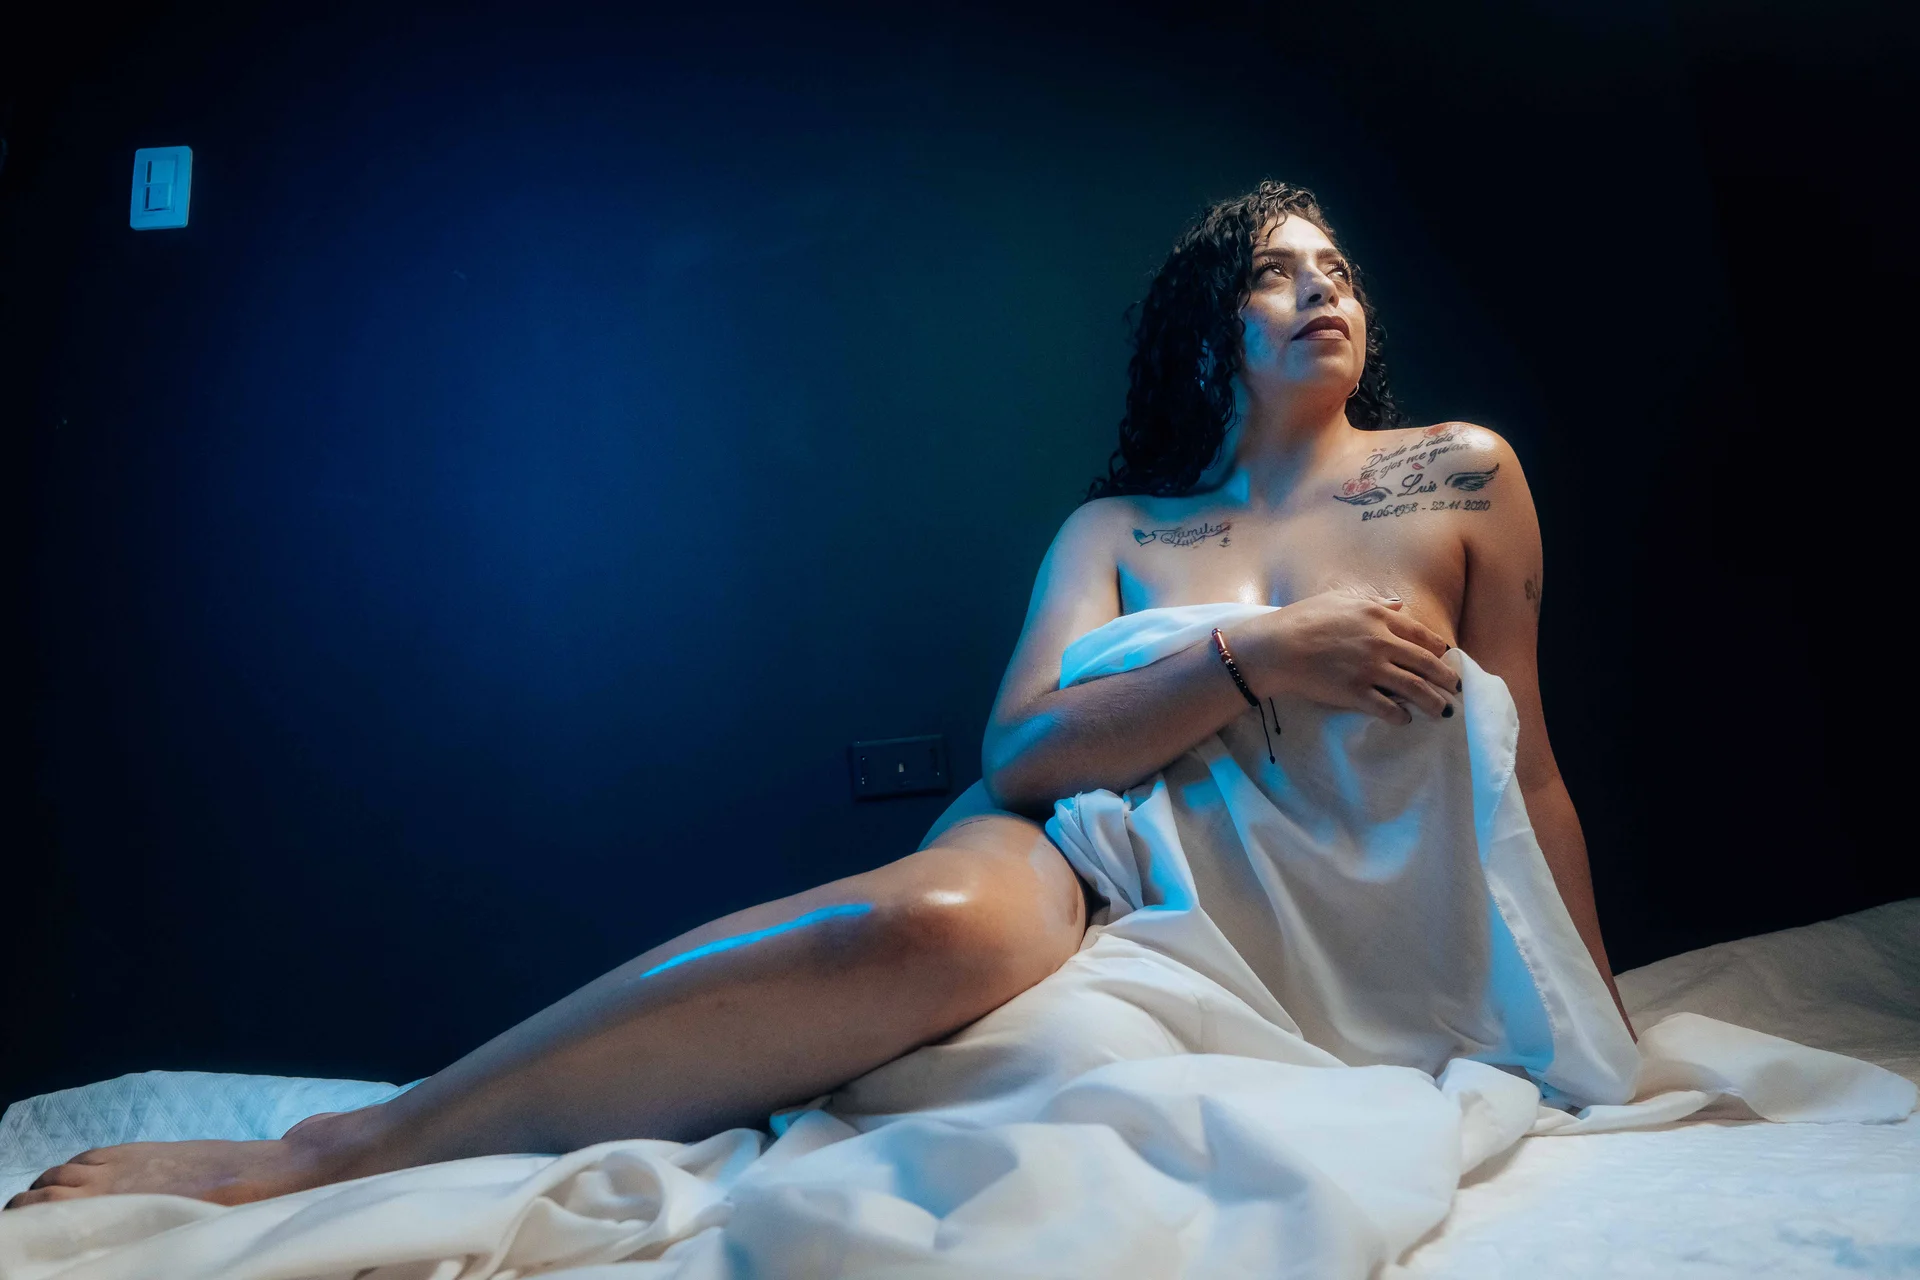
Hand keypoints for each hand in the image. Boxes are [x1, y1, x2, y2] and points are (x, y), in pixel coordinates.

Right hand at [1225, 591, 1457, 722]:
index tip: (1446, 657)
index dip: (1438, 648)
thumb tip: (1398, 605)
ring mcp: (1370, 669)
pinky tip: (1405, 720)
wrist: (1277, 647)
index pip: (1420, 634)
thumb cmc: (1303, 618)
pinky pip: (1387, 708)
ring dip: (1433, 702)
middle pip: (1425, 663)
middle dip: (1446, 677)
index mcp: (1378, 617)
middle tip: (1456, 687)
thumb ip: (1374, 603)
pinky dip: (1401, 716)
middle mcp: (1381, 642)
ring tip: (1444, 711)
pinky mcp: (1356, 693)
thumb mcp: (1340, 600)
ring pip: (1414, 688)